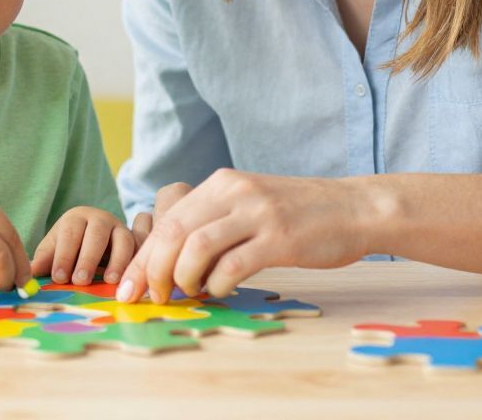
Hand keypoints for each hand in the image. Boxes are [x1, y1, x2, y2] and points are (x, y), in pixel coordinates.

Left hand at [31, 207, 135, 284]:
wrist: (94, 239)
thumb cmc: (70, 248)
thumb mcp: (54, 251)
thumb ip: (43, 262)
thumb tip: (28, 275)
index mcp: (76, 218)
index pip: (69, 234)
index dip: (64, 255)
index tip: (58, 278)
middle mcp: (100, 218)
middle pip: (96, 234)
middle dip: (88, 258)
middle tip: (80, 281)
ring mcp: (121, 228)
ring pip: (122, 239)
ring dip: (117, 260)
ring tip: (110, 281)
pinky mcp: (137, 241)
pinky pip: (140, 250)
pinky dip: (136, 263)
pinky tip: (130, 281)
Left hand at [116, 170, 377, 302]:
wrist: (353, 208)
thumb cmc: (298, 215)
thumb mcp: (249, 204)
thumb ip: (214, 222)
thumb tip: (169, 262)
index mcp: (222, 183)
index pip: (168, 220)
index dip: (144, 256)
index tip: (128, 286)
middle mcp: (234, 192)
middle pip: (174, 231)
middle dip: (153, 270)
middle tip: (151, 298)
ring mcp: (257, 214)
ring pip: (197, 246)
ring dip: (183, 277)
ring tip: (187, 293)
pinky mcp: (280, 239)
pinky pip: (233, 266)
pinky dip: (217, 284)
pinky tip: (220, 291)